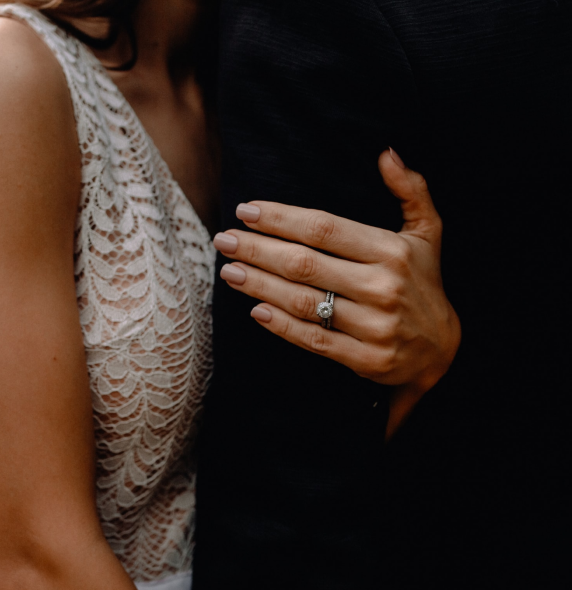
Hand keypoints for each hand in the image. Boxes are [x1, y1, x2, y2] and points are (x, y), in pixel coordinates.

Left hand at [214, 149, 460, 435]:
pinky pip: (315, 341)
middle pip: (306, 264)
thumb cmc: (424, 282)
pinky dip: (282, 326)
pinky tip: (256, 310)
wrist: (442, 349)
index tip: (246, 211)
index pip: (324, 229)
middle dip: (258, 250)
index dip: (281, 218)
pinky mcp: (367, 360)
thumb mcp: (428, 233)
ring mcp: (375, 326)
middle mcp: (383, 287)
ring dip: (261, 286)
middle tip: (224, 240)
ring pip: (305, 303)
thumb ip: (411, 191)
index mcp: (392, 251)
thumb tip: (387, 153)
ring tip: (230, 272)